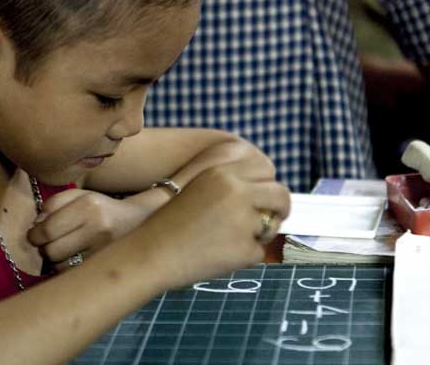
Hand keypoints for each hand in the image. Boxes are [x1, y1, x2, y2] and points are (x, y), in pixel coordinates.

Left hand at [27, 189, 153, 271]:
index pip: (48, 229)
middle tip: (44, 244)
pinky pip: (73, 273)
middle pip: (51, 250)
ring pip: (60, 265)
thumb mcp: (80, 195)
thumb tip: (36, 224)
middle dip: (42, 248)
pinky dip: (66, 268)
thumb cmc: (102, 208)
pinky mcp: (106, 264)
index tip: (35, 235)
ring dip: (54, 260)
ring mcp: (104, 249)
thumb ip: (54, 203)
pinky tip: (72, 259)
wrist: (138, 221)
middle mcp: (98, 227)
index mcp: (88, 205)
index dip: (35, 235)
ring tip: (61, 250)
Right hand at [137, 155, 290, 287]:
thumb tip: (272, 197)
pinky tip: (217, 256)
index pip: (267, 172)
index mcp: (223, 173)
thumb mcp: (200, 190)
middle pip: (280, 196)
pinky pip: (257, 254)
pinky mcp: (244, 248)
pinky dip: (242, 258)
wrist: (149, 253)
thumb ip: (233, 187)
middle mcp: (236, 191)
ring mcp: (242, 220)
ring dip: (257, 236)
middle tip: (270, 222)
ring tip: (226, 242)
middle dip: (279, 211)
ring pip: (270, 227)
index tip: (266, 200)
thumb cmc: (171, 225)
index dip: (268, 189)